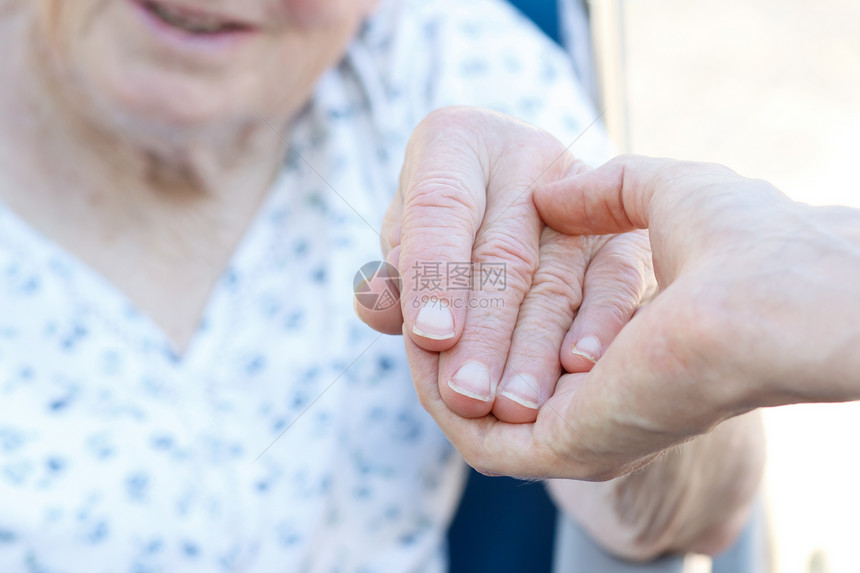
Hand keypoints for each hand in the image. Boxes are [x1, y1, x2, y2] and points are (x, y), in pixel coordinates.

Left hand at [355, 107, 653, 423]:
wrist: (515, 191)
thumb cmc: (443, 225)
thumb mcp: (406, 236)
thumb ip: (395, 274)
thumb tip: (376, 308)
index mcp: (456, 141)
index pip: (440, 206)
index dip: (434, 273)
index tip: (429, 340)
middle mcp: (525, 153)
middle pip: (503, 253)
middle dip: (484, 333)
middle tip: (467, 397)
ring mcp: (582, 188)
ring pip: (558, 277)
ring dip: (535, 349)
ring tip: (514, 408)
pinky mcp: (623, 226)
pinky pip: (614, 281)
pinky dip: (597, 327)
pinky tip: (578, 371)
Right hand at [403, 153, 859, 480]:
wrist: (772, 286)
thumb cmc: (737, 238)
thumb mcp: (655, 197)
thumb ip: (600, 192)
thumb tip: (549, 186)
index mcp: (621, 349)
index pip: (524, 337)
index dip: (470, 299)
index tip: (436, 263)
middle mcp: (595, 398)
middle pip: (490, 374)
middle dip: (437, 333)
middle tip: (394, 297)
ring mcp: (576, 426)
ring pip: (473, 406)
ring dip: (428, 361)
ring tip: (399, 313)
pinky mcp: (557, 441)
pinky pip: (473, 432)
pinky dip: (434, 390)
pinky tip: (415, 338)